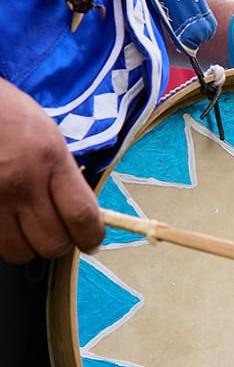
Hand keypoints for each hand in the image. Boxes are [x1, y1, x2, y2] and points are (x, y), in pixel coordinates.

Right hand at [0, 81, 103, 263]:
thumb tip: (83, 217)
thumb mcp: (49, 138)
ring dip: (28, 246)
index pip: (82, 216)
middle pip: (53, 242)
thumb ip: (66, 177)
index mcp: (50, 159)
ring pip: (20, 251)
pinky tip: (6, 220)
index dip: (91, 238)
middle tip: (57, 233)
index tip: (91, 242)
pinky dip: (4, 238)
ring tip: (27, 227)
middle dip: (60, 244)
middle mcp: (21, 182)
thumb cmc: (9, 115)